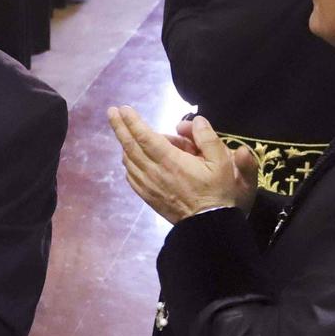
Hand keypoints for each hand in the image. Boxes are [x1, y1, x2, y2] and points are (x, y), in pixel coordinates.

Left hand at [109, 105, 252, 222]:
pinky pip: (132, 177)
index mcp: (171, 162)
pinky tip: (129, 158)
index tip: (123, 108)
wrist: (211, 227)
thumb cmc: (220, 192)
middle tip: (111, 111)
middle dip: (120, 127)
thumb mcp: (223, 162)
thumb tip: (192, 121)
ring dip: (124, 144)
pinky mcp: (149, 198)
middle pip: (131, 146)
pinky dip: (128, 163)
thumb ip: (207, 138)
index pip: (145, 137)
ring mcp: (149, 187)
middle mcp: (155, 173)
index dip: (133, 121)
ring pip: (129, 161)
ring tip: (124, 131)